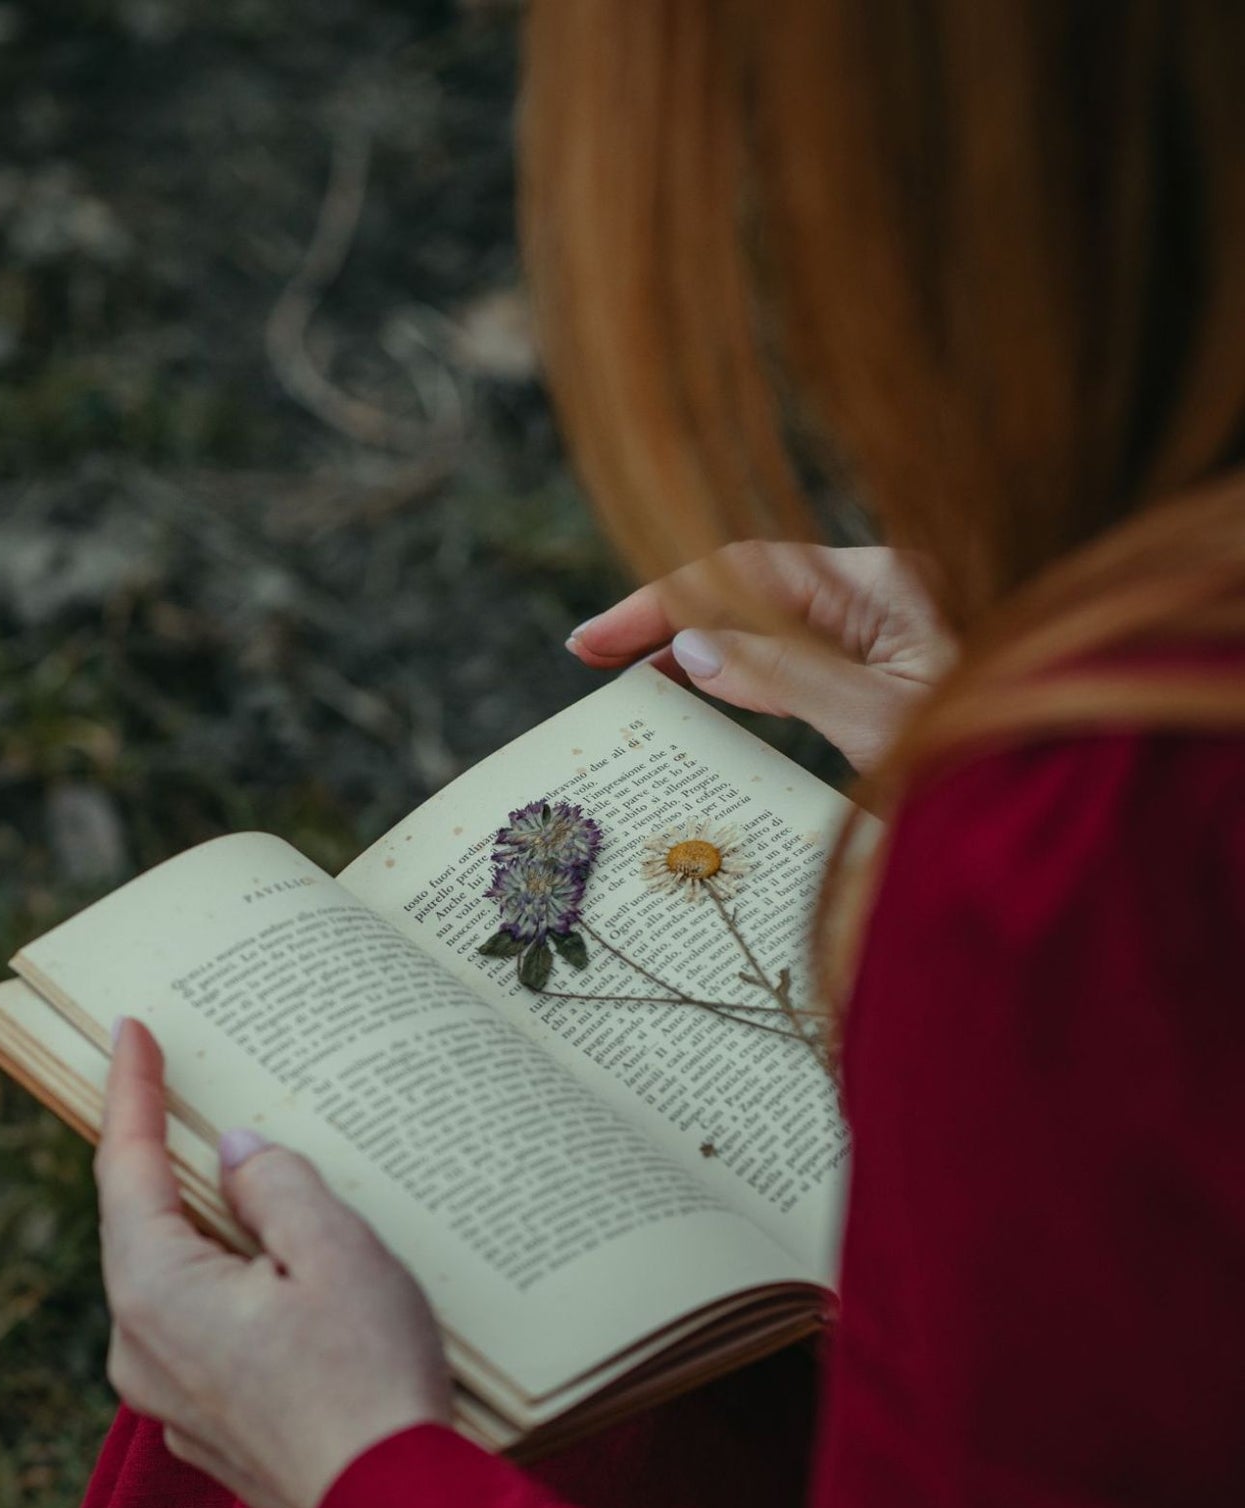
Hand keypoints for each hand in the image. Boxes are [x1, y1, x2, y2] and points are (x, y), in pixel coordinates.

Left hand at [95, 1019, 452, 1507]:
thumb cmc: (372, 1380)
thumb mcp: (335, 1252)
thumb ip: (276, 1185)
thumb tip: (236, 1154)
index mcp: (155, 1291)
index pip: (126, 1168)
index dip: (130, 1094)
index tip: (128, 1032)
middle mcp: (140, 1350)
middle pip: (149, 1228)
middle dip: (176, 1164)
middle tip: (194, 1094)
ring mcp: (170, 1401)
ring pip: (181, 1287)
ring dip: (216, 1234)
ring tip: (262, 1186)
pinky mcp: (210, 1434)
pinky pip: (209, 1337)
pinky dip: (238, 1294)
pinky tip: (289, 1283)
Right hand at [568, 542, 958, 772]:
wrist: (1062, 790)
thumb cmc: (987, 756)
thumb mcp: (877, 721)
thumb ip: (784, 680)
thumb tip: (692, 651)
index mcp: (882, 581)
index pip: (744, 572)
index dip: (661, 601)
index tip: (595, 641)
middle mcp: (881, 593)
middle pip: (747, 589)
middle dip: (668, 617)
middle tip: (590, 656)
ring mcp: (883, 632)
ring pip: (766, 625)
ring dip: (698, 647)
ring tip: (631, 680)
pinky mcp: (882, 672)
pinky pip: (793, 661)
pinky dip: (740, 675)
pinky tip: (701, 694)